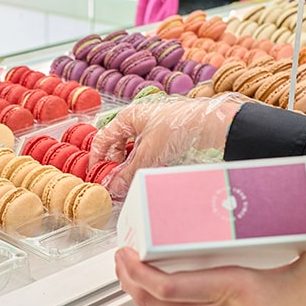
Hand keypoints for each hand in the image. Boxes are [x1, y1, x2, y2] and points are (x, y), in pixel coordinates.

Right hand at [88, 93, 248, 198]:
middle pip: (118, 143)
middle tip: (116, 180)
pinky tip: (148, 171)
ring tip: (132, 179)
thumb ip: (128, 172)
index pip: (103, 137)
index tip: (96, 173)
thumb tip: (113, 187)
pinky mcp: (165, 133)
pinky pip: (147, 149)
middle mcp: (138, 119)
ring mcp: (152, 126)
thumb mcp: (148, 154)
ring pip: (133, 147)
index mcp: (128, 117)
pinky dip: (144, 161)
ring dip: (130, 164)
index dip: (97, 156)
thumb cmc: (176, 128)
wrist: (209, 124)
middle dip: (115, 163)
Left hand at [114, 241, 305, 305]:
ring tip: (138, 273)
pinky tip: (172, 295)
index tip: (126, 252)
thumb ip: (305, 238)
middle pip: (151, 302)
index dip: (137, 270)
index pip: (166, 285)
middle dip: (128, 278)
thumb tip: (303, 220)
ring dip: (144, 294)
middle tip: (122, 258)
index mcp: (228, 290)